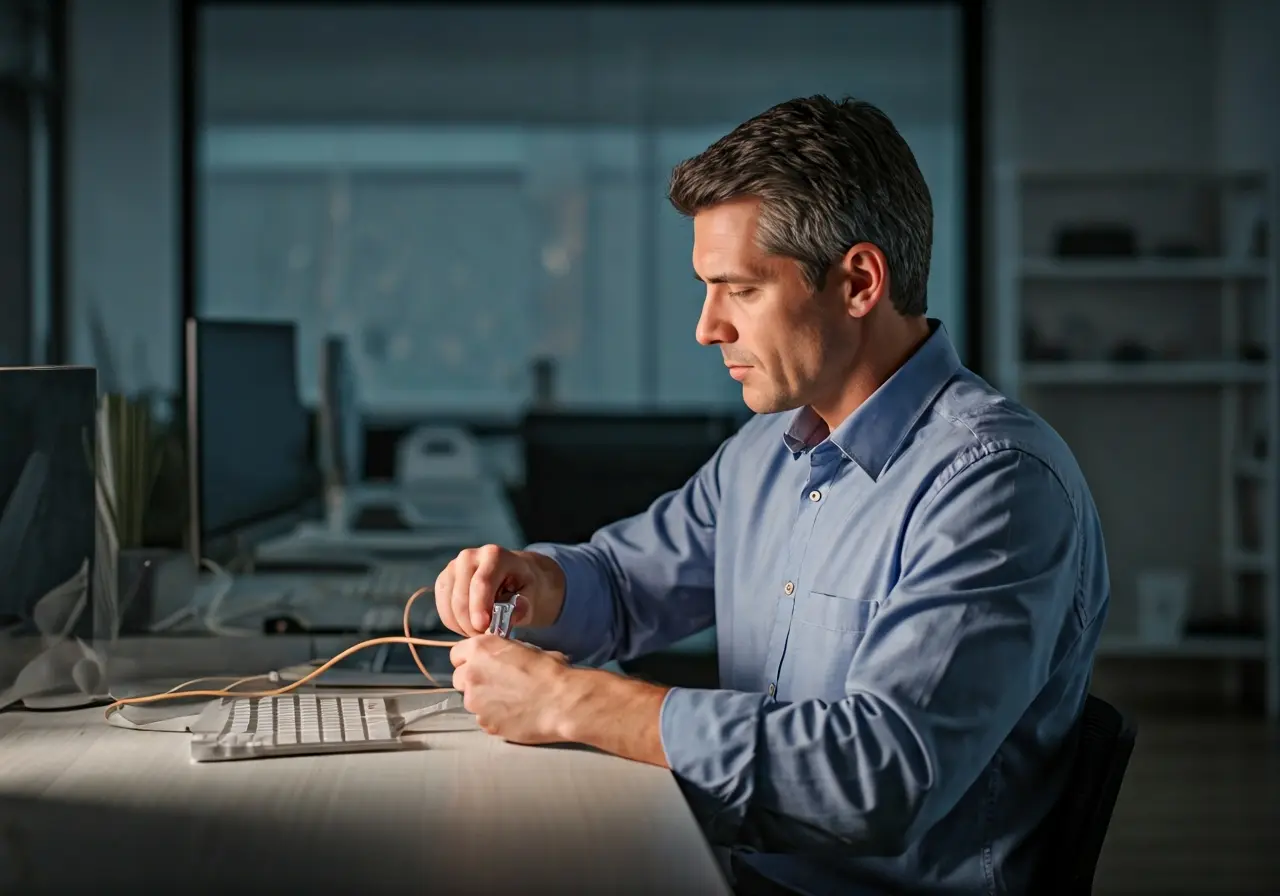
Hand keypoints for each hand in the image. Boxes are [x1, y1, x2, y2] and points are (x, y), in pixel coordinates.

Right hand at [434, 544, 565, 637]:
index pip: (481, 583)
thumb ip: (524, 605)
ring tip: (481, 632)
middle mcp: (469, 556)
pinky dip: (454, 623)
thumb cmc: (523, 585)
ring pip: (449, 604)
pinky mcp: (444, 580)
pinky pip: (443, 608)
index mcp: (494, 555)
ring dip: (462, 625)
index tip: (483, 628)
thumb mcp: (531, 594)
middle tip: (487, 637)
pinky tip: (470, 627)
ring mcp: (453, 567)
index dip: (479, 608)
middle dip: (471, 623)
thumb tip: (514, 615)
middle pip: (461, 597)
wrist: (513, 575)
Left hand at [450, 634, 573, 743]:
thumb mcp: (527, 649)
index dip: (469, 659)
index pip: (457, 654)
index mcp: (481, 649)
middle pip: (459, 678)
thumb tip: (503, 658)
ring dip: (484, 700)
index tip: (481, 663)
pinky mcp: (484, 723)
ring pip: (471, 700)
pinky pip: (483, 718)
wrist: (562, 703)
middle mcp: (471, 674)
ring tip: (511, 701)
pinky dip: (494, 717)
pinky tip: (514, 714)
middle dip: (473, 680)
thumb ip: (504, 652)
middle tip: (497, 683)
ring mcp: (474, 702)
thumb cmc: (550, 672)